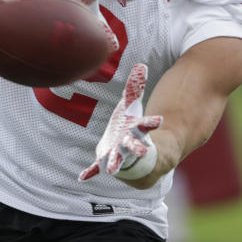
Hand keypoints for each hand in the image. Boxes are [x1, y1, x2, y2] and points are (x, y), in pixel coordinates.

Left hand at [79, 63, 161, 181]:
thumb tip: (141, 65)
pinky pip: (97, 168)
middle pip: (135, 146)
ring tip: (112, 169)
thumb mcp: (131, 106)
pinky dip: (90, 172)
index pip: (146, 125)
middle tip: (142, 150)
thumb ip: (135, 87)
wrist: (129, 152)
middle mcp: (129, 145)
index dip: (151, 122)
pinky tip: (83, 176)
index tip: (159, 120)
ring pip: (118, 161)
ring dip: (115, 164)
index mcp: (136, 130)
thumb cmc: (130, 126)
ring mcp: (118, 155)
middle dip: (137, 147)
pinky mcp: (105, 160)